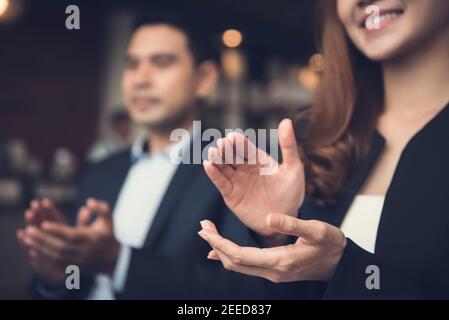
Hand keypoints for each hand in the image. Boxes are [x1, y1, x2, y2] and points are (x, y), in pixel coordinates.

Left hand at [17, 198, 119, 279]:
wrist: (111, 259)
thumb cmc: (107, 235)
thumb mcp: (109, 219)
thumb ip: (101, 208)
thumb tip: (88, 201)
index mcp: (92, 239)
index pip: (72, 235)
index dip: (57, 230)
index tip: (44, 223)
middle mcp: (84, 252)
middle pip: (60, 247)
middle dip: (43, 239)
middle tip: (29, 230)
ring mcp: (78, 262)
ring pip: (55, 257)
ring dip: (39, 248)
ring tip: (26, 238)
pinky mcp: (72, 268)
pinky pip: (55, 265)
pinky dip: (43, 258)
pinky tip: (32, 250)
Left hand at [198, 215, 346, 282]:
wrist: (341, 263)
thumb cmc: (331, 245)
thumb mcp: (317, 230)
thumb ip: (292, 224)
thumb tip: (268, 218)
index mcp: (280, 260)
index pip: (239, 256)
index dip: (220, 244)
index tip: (206, 230)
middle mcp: (272, 271)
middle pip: (234, 263)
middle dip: (215, 245)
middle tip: (202, 228)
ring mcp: (273, 273)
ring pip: (238, 266)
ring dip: (221, 250)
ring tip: (208, 233)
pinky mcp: (274, 270)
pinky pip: (246, 266)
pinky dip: (231, 255)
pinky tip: (221, 249)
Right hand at [203, 119, 304, 236]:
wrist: (285, 219)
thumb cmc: (291, 193)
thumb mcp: (293, 168)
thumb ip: (288, 146)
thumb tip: (286, 121)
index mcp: (258, 160)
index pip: (246, 147)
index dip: (239, 142)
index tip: (233, 136)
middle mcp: (245, 168)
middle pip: (231, 155)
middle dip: (226, 149)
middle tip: (221, 143)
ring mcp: (236, 181)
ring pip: (223, 167)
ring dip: (216, 159)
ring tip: (212, 153)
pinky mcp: (231, 195)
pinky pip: (220, 183)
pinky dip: (213, 174)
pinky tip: (208, 165)